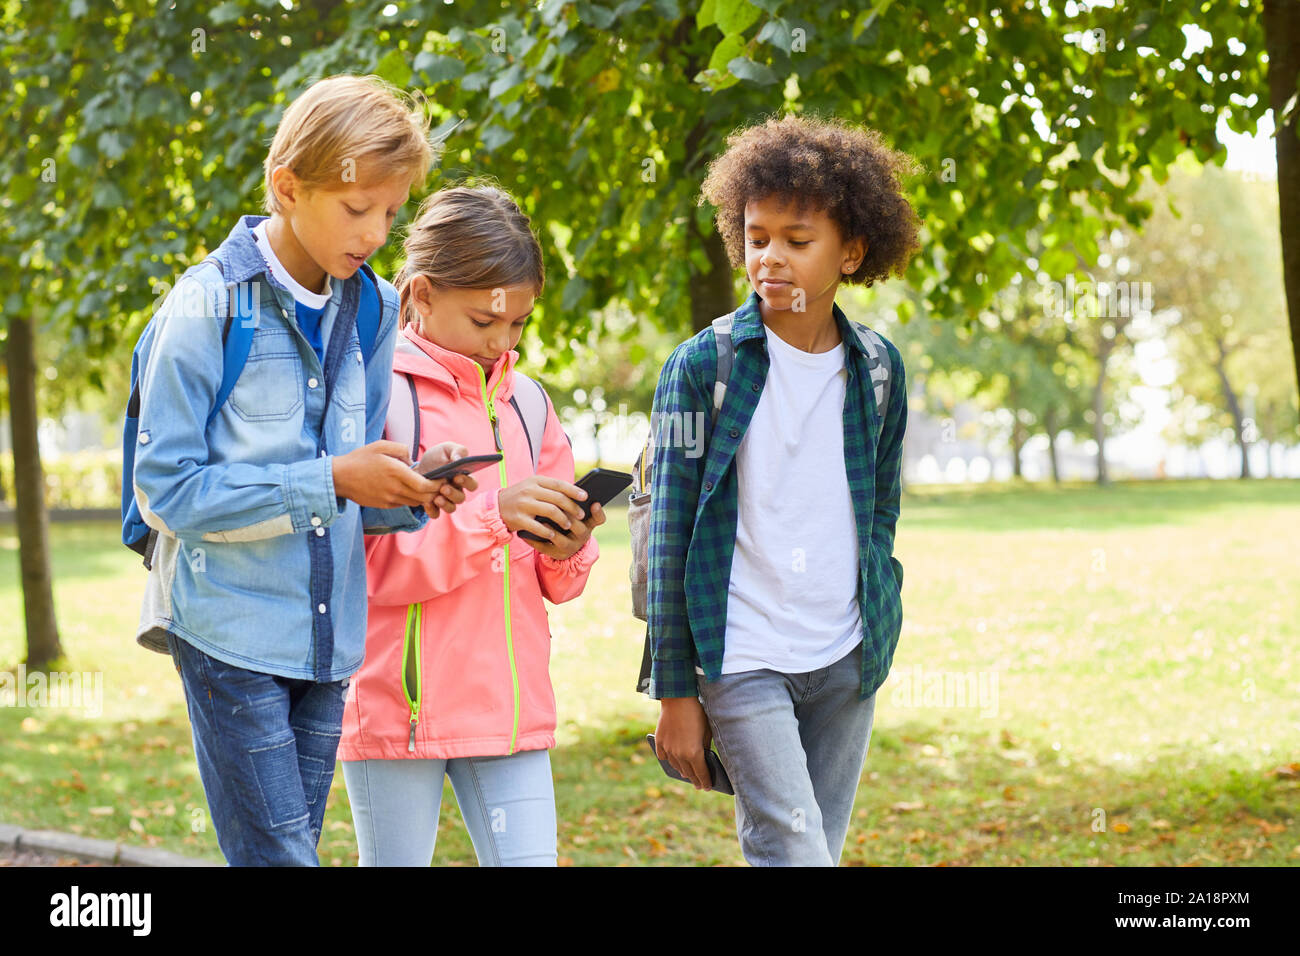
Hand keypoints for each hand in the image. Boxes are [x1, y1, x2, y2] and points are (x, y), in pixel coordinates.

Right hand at [331, 440, 461, 513]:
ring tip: (425, 487)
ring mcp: (389, 499)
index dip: (437, 485)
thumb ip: (402, 449)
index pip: (426, 486)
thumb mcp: (381, 445)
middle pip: (424, 497)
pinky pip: (404, 504)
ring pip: (415, 502)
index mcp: (397, 472)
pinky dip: (411, 499)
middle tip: (439, 485)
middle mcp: (395, 489)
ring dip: (423, 496)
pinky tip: (409, 490)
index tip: (442, 479)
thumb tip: (413, 460)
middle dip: (435, 492)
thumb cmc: (360, 459)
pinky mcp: (384, 505)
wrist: (339, 478)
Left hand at [415, 441, 478, 514]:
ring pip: (451, 508)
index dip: (467, 483)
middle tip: (444, 488)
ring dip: (445, 504)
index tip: (457, 476)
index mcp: (463, 478)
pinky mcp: (433, 506)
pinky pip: (435, 514)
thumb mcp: (446, 449)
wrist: (417, 466)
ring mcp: (445, 500)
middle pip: (461, 498)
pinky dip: (432, 510)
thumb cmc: (436, 457)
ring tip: (437, 498)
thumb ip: (457, 450)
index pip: (472, 485)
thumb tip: (459, 458)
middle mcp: (456, 491)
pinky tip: (427, 503)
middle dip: (453, 494)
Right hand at [497, 475, 587, 541]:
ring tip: (568, 525)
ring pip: (551, 511)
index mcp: (535, 480)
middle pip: (557, 498)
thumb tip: (574, 494)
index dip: (574, 490)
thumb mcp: (532, 487)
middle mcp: (529, 490)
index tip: (585, 496)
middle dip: (572, 507)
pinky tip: (553, 535)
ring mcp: (523, 504)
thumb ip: (549, 489)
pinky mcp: (518, 519)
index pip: (559, 484)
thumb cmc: (520, 498)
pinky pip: (538, 526)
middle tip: (581, 515)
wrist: (495, 507)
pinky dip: (548, 532)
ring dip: (563, 519)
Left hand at [530, 502, 604, 560]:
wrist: (557, 542)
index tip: (595, 503)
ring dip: (552, 530)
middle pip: (579, 528)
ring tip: (541, 521)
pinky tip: (525, 533)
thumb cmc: (565, 519)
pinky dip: (535, 540)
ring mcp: (570, 547)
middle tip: (558, 506)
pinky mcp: (556, 554)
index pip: (599, 519)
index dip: (598, 512)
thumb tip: (567, 487)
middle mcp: (582, 536)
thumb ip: (571, 502)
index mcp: (588, 523)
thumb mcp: (572, 512)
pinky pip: (545, 548)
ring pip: (562, 540)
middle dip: (568, 517)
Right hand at [655, 696, 713, 790]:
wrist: (678, 699)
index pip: (701, 773)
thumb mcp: (707, 731)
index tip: (708, 787)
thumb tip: (704, 758)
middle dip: (695, 779)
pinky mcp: (660, 742)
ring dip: (682, 771)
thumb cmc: (697, 714)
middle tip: (699, 785)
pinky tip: (673, 761)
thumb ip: (705, 748)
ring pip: (676, 766)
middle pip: (688, 772)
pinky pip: (664, 756)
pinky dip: (669, 760)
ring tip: (686, 774)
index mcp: (694, 753)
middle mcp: (680, 755)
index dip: (706, 781)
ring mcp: (668, 749)